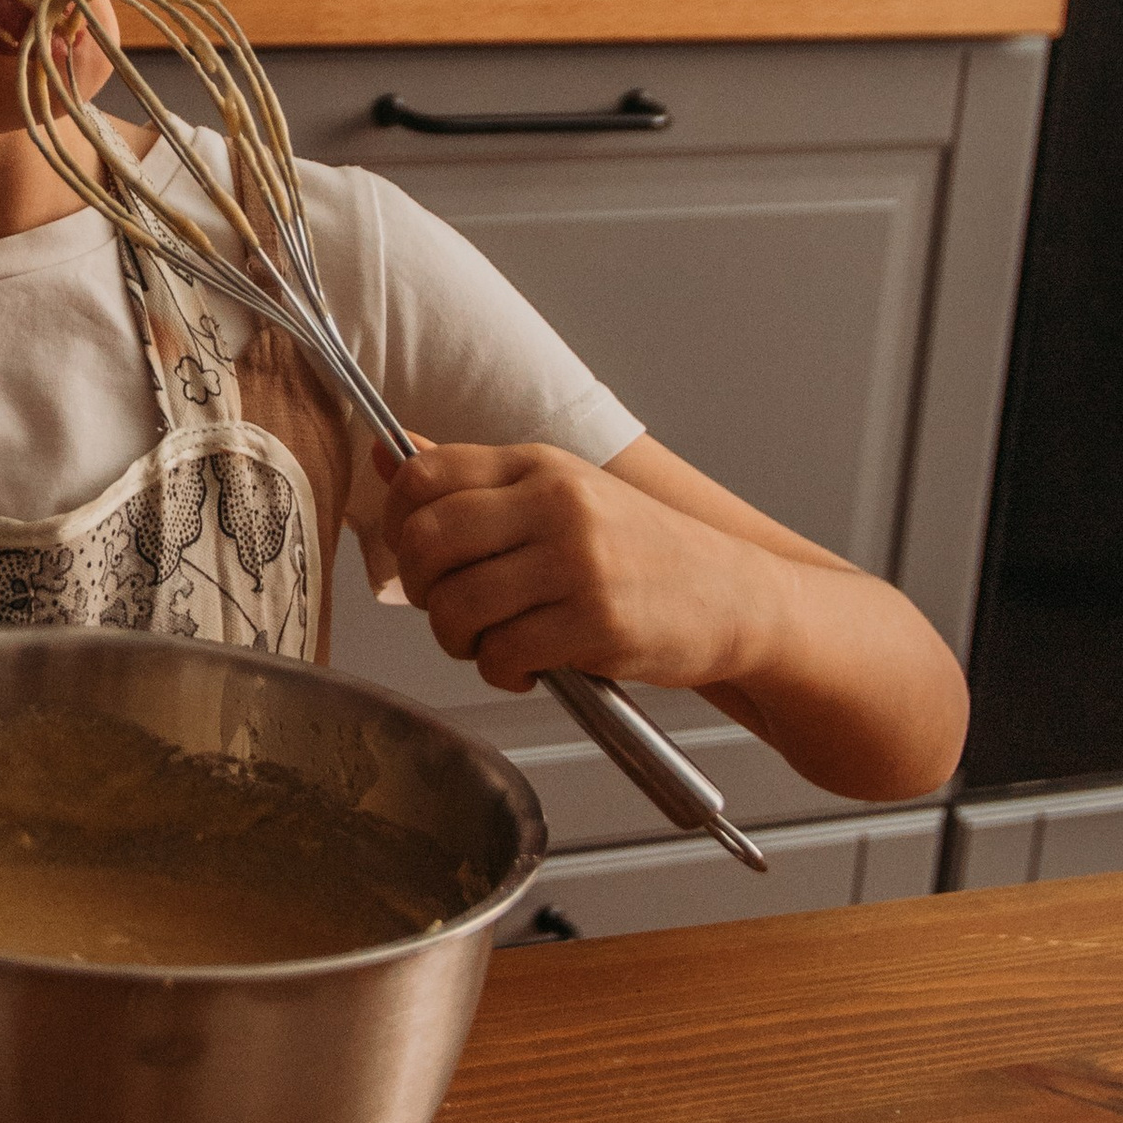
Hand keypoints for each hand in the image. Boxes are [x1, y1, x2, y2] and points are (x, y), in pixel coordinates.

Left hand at [377, 438, 754, 698]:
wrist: (737, 596)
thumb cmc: (642, 551)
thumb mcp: (561, 491)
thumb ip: (474, 478)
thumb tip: (386, 450)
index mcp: (540, 465)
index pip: (424, 472)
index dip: (397, 521)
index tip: (416, 554)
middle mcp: (556, 504)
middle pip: (426, 540)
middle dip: (419, 589)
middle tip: (447, 607)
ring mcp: (578, 561)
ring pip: (456, 605)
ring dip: (456, 640)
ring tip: (488, 644)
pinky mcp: (596, 621)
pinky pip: (503, 654)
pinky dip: (500, 672)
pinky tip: (526, 668)